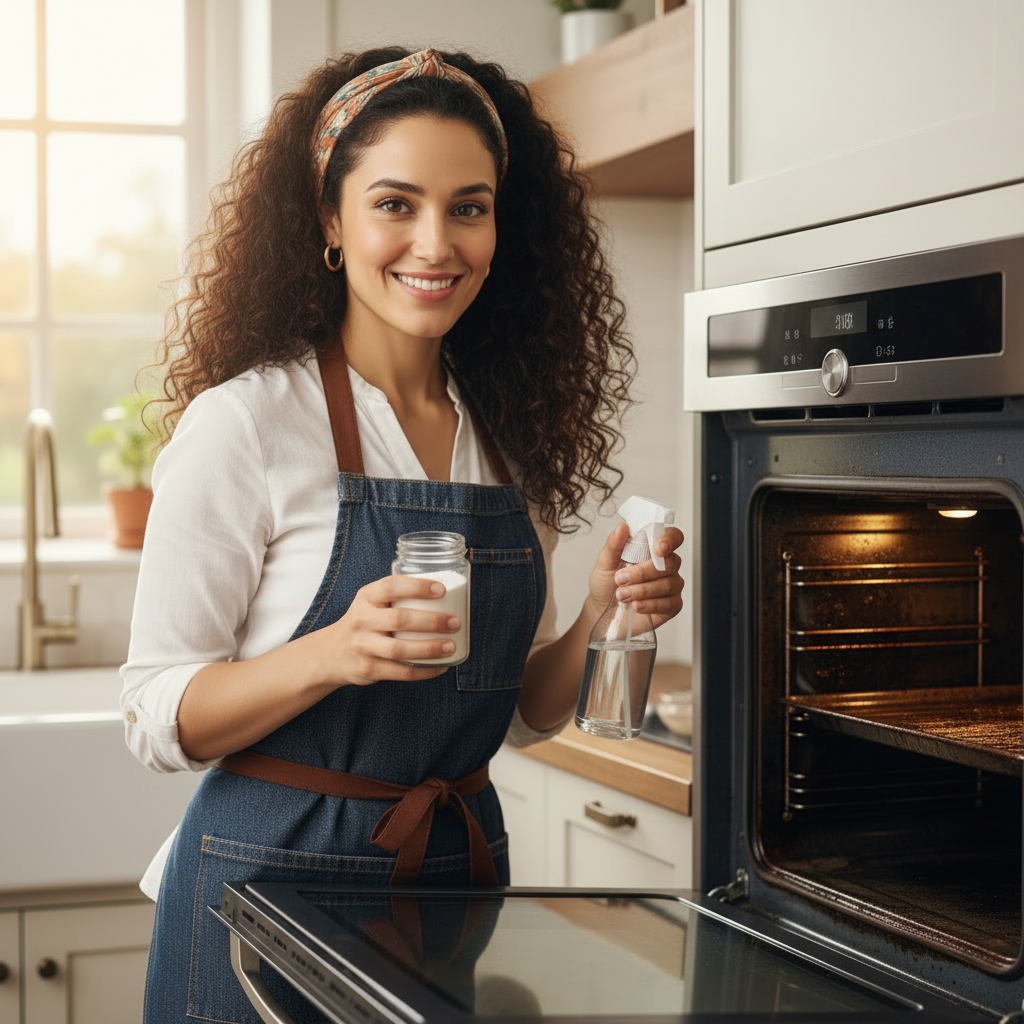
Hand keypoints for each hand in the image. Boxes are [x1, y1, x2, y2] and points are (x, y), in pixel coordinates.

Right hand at [318, 576, 462, 684]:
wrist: (331, 653)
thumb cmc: (364, 622)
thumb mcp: (371, 602)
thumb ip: (397, 596)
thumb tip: (447, 593)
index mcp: (366, 597)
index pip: (391, 586)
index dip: (417, 587)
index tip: (441, 590)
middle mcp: (362, 620)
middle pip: (399, 619)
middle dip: (432, 621)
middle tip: (454, 622)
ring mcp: (364, 646)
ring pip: (400, 649)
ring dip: (429, 648)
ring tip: (451, 646)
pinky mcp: (369, 669)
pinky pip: (401, 672)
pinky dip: (424, 671)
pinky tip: (441, 666)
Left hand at [587, 522, 683, 629]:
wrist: (601, 611)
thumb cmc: (605, 584)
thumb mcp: (604, 563)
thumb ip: (613, 545)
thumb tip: (622, 527)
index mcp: (652, 550)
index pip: (673, 537)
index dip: (670, 540)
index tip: (658, 549)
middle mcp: (666, 566)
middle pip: (670, 563)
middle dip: (643, 572)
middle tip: (621, 579)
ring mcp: (671, 586)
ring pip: (669, 584)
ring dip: (643, 590)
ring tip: (622, 595)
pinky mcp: (671, 606)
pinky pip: (671, 603)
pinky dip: (652, 604)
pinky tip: (637, 605)